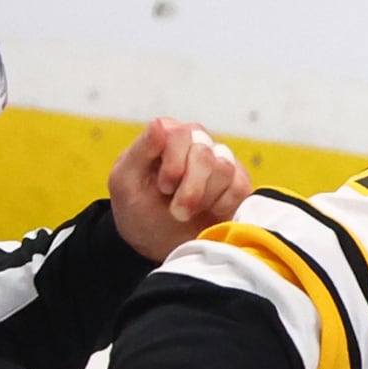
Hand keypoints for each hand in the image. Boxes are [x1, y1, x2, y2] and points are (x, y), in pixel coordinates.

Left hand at [110, 118, 251, 261]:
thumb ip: (142, 149)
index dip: (174, 164)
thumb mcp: (125, 180)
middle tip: (177, 211)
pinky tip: (210, 213)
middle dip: (190, 188)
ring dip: (205, 198)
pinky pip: (241, 186)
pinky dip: (225, 204)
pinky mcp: (237, 184)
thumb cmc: (137, 208)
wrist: (155, 244)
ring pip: (224, 168)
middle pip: (204, 153)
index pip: (181, 134)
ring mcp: (219, 162)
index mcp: (168, 135)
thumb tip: (160, 124)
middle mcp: (197, 142)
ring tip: (189, 213)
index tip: (163, 188)